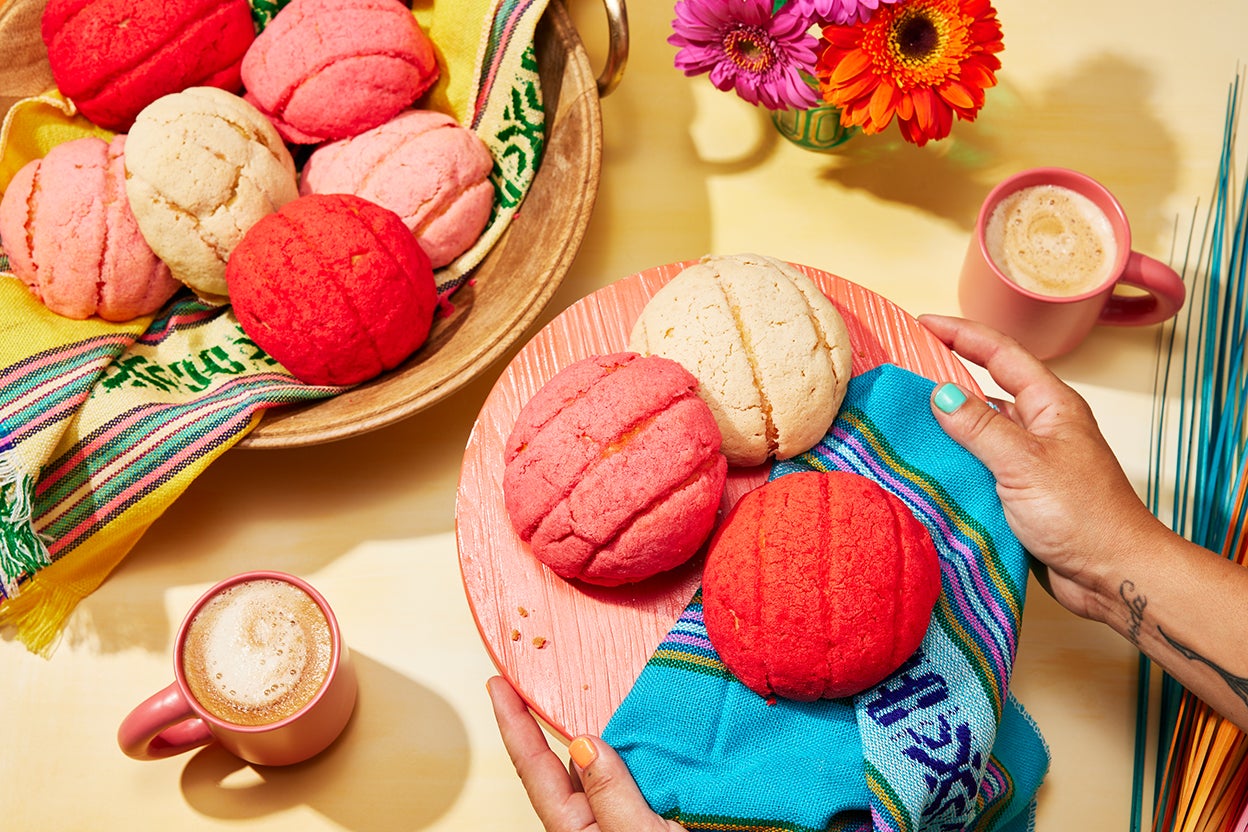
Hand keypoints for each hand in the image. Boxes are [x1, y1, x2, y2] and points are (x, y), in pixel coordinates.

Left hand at [487, 676, 684, 831]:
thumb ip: (613, 794)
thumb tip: (583, 744)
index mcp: (575, 830)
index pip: (534, 767)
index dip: (513, 722)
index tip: (495, 683)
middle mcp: (589, 824)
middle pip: (564, 764)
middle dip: (554, 723)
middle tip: (547, 680)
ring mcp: (614, 822)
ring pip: (600, 769)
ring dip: (601, 736)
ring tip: (604, 702)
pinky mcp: (643, 819)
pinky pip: (631, 778)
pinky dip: (633, 753)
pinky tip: (646, 737)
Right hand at [917, 314, 1172, 621]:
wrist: (1113, 575)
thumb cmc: (1083, 515)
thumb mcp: (1024, 463)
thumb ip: (980, 427)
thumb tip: (940, 394)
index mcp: (1050, 405)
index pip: (1001, 354)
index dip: (961, 334)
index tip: (922, 323)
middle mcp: (1040, 427)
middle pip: (987, 389)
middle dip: (946, 378)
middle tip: (903, 371)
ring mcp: (1029, 460)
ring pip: (980, 431)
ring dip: (946, 426)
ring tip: (902, 419)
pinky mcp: (1019, 493)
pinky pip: (978, 466)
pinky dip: (952, 463)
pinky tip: (925, 466)